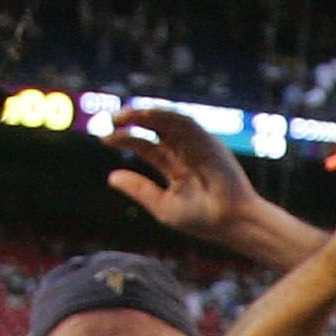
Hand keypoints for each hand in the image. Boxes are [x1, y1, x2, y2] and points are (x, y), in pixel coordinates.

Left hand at [105, 109, 265, 249]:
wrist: (230, 222)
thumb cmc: (202, 219)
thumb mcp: (163, 206)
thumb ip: (139, 190)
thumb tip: (111, 177)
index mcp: (174, 166)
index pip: (146, 146)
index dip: (125, 140)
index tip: (105, 139)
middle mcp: (184, 152)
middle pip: (155, 128)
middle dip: (133, 120)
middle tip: (111, 117)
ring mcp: (196, 145)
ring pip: (169, 121)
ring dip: (147, 113)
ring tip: (125, 114)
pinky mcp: (208, 141)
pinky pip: (186, 122)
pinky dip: (167, 115)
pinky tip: (148, 114)